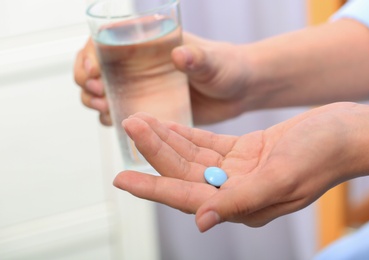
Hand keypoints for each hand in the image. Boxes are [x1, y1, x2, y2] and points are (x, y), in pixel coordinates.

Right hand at [73, 34, 252, 124]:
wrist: (240, 93)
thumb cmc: (228, 68)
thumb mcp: (214, 62)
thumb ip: (198, 58)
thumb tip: (179, 55)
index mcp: (150, 44)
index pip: (107, 41)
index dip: (91, 53)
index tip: (94, 71)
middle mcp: (140, 65)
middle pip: (97, 69)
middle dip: (88, 81)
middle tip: (99, 93)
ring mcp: (142, 88)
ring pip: (104, 93)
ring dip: (95, 101)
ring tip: (106, 109)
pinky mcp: (149, 109)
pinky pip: (120, 113)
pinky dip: (111, 118)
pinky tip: (116, 122)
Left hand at [113, 102, 367, 231]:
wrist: (346, 133)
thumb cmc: (322, 155)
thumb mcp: (281, 179)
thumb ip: (239, 201)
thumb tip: (201, 221)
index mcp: (243, 204)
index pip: (186, 197)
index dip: (152, 187)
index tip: (121, 178)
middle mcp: (236, 191)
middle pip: (184, 172)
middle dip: (155, 151)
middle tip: (130, 126)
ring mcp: (239, 171)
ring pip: (192, 156)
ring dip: (167, 139)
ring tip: (141, 121)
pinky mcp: (245, 152)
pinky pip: (208, 145)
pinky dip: (188, 134)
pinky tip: (169, 125)